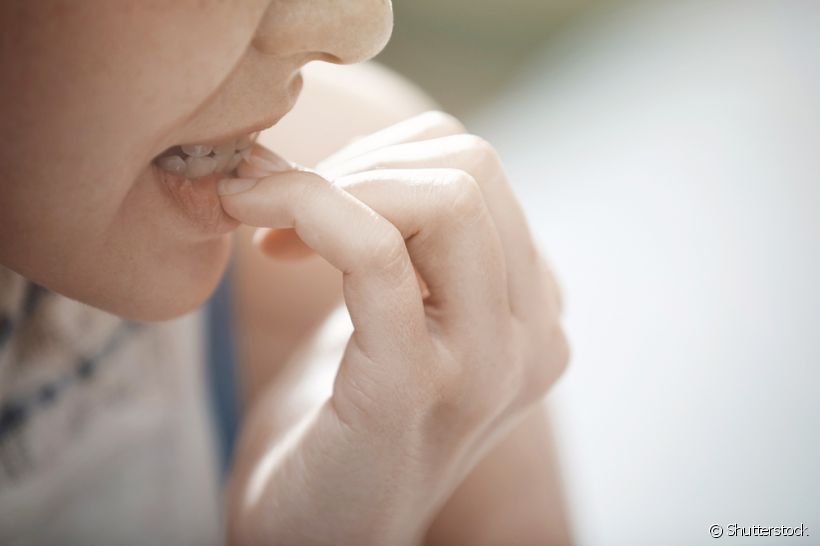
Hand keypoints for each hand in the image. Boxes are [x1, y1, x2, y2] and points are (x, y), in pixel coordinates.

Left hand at [220, 111, 568, 544]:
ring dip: (330, 184)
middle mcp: (534, 338)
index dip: (382, 160)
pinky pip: (375, 252)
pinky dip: (308, 211)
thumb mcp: (399, 319)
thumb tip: (367, 151)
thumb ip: (416, 247)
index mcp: (534, 312)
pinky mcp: (413, 389)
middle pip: (471, 167)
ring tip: (270, 227)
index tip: (311, 202)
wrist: (316, 537)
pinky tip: (257, 230)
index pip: (478, 171)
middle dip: (359, 164)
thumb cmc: (344, 425)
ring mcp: (485, 367)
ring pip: (442, 196)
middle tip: (284, 210)